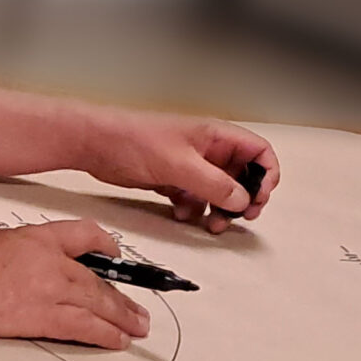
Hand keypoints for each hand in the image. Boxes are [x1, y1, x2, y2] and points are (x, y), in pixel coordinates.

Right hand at [0, 221, 149, 350]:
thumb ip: (17, 254)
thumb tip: (24, 273)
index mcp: (36, 238)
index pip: (85, 235)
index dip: (106, 248)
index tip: (114, 258)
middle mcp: (50, 260)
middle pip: (99, 279)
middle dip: (123, 298)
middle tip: (138, 312)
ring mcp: (46, 288)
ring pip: (99, 303)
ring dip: (122, 319)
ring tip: (137, 329)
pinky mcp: (38, 316)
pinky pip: (82, 326)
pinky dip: (104, 334)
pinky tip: (116, 340)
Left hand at [82, 110, 277, 233]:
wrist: (94, 145)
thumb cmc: (132, 139)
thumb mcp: (179, 164)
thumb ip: (213, 184)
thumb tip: (241, 199)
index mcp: (216, 136)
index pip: (258, 152)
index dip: (265, 175)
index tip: (258, 198)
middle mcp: (207, 150)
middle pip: (242, 176)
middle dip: (243, 198)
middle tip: (239, 217)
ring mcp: (190, 166)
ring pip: (218, 191)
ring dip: (219, 209)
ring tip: (212, 225)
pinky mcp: (172, 180)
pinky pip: (194, 199)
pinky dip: (194, 210)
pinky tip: (182, 213)